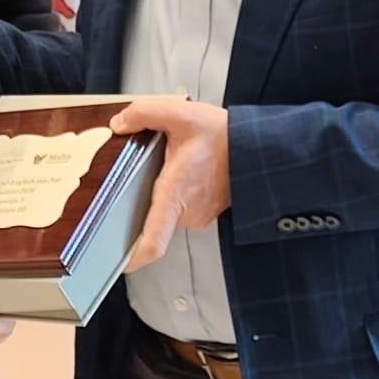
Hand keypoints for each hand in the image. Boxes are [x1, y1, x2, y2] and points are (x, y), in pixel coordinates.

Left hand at [111, 96, 230, 269]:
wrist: (258, 145)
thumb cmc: (225, 136)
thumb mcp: (180, 113)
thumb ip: (144, 113)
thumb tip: (120, 123)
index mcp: (176, 192)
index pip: (154, 240)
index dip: (135, 258)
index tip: (119, 264)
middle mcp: (186, 210)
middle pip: (150, 217)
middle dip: (141, 197)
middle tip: (146, 169)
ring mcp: (197, 214)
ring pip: (166, 210)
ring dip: (162, 192)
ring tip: (172, 163)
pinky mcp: (204, 213)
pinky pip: (180, 207)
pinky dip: (177, 192)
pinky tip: (183, 170)